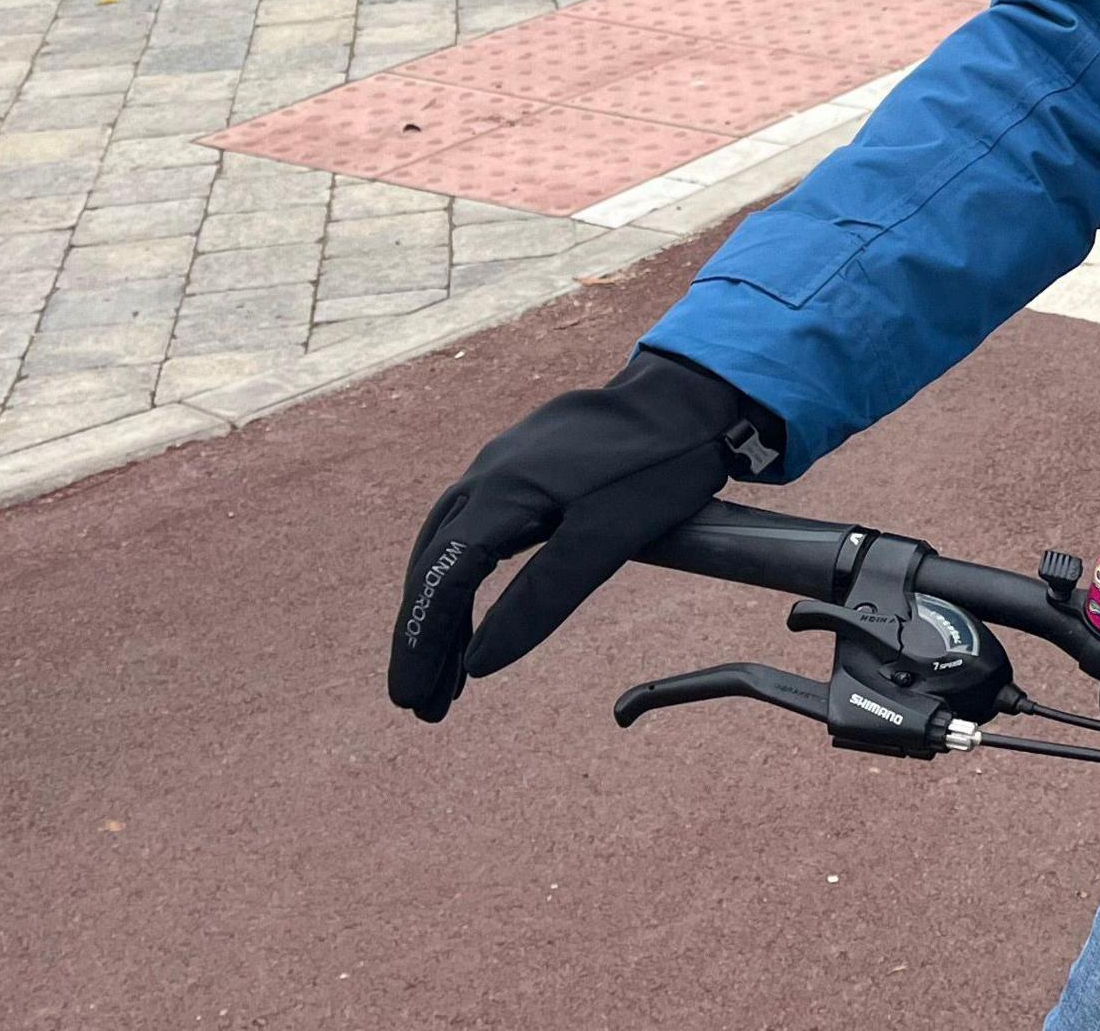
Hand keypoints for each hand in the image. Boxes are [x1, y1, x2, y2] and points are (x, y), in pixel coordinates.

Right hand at [387, 349, 782, 720]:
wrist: (688, 395)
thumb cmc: (657, 464)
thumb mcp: (608, 537)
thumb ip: (542, 598)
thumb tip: (479, 664)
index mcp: (500, 492)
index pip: (441, 582)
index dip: (423, 643)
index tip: (411, 698)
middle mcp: (485, 475)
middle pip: (432, 568)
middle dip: (422, 638)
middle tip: (419, 704)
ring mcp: (499, 467)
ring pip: (447, 549)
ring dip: (439, 613)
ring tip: (442, 676)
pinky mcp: (520, 469)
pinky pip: (472, 530)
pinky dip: (462, 579)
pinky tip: (468, 612)